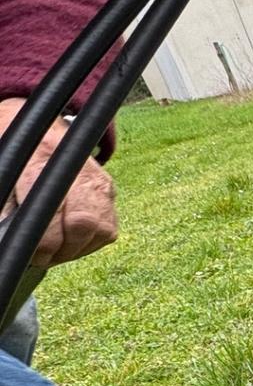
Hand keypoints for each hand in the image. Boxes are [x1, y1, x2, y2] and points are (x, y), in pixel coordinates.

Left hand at [0, 97, 117, 265]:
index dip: (45, 240)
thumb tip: (12, 236)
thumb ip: (8, 208)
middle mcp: (78, 168)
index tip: (34, 252)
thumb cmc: (18, 160)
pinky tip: (71, 237)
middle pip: (84, 223)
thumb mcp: (6, 175)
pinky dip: (89, 242)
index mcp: (42, 160)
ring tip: (57, 246)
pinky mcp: (111, 192)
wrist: (40, 131)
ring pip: (100, 231)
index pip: (53, 209)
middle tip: (44, 254)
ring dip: (77, 248)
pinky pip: (108, 232)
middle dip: (63, 249)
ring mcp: (100, 180)